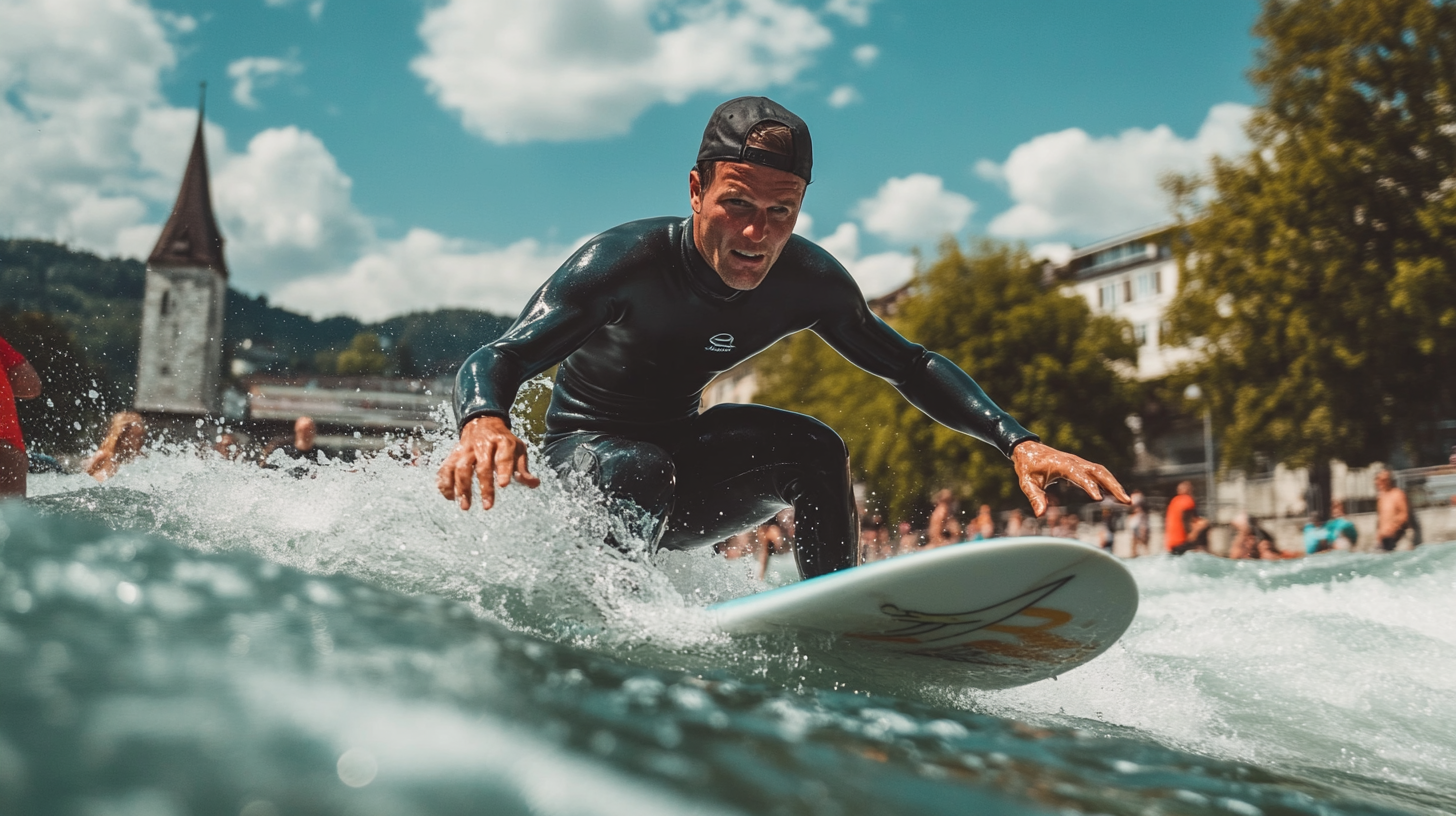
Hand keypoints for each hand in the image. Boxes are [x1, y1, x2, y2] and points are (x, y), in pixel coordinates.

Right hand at [436, 416, 540, 510]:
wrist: (482, 422)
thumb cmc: (503, 440)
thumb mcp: (517, 449)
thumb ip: (523, 468)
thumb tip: (534, 484)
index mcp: (502, 442)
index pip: (503, 456)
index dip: (504, 470)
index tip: (503, 485)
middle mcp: (483, 445)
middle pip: (481, 466)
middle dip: (484, 486)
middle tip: (487, 506)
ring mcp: (466, 450)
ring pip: (461, 468)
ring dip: (462, 488)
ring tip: (466, 505)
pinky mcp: (454, 454)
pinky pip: (445, 468)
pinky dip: (445, 482)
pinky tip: (449, 497)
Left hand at [1011, 440, 1129, 516]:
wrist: (1027, 449)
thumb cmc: (1026, 467)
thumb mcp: (1026, 482)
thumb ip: (1034, 497)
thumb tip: (1040, 515)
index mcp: (1061, 463)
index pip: (1079, 474)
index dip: (1089, 486)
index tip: (1099, 498)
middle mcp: (1074, 461)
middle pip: (1099, 471)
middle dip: (1113, 486)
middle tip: (1126, 501)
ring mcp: (1079, 462)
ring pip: (1102, 471)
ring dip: (1115, 485)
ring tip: (1126, 501)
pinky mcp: (1081, 465)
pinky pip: (1098, 473)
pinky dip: (1109, 482)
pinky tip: (1115, 495)